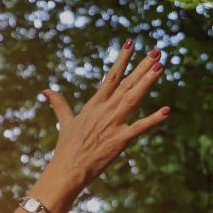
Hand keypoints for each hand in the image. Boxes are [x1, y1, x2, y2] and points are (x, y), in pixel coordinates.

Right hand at [42, 42, 168, 190]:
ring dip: (148, 82)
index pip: (111, 76)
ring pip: (134, 98)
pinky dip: (153, 120)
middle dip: (143, 66)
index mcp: (95, 104)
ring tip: (161, 66)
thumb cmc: (66, 148)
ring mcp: (113, 124)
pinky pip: (139, 128)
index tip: (131, 42)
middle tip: (157, 50)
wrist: (68, 170)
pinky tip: (166, 111)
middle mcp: (105, 110)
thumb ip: (59, 104)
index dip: (122, 59)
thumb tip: (46, 90)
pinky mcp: (120, 140)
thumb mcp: (64, 122)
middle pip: (127, 83)